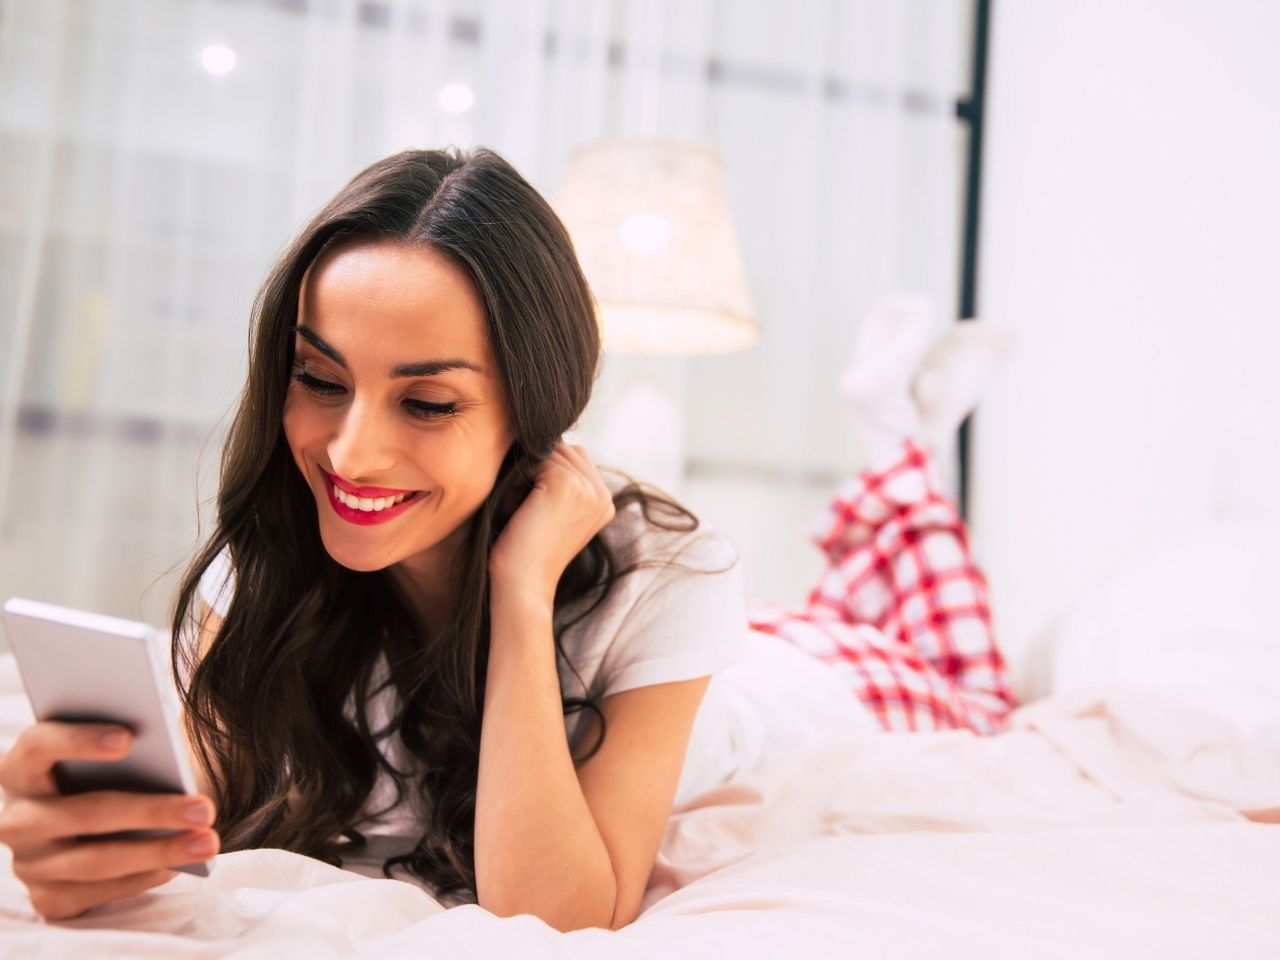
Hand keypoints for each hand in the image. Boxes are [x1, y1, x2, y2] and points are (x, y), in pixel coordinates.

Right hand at [0, 721, 219, 919]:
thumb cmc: (113, 773)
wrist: (95, 824)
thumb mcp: (117, 755)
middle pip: (84, 812)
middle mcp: (16, 817)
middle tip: (204, 808)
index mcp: (21, 767)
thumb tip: (169, 754)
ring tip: (207, 842)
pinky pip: (97, 893)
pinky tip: (175, 867)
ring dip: (159, 851)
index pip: (39, 745)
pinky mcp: (46, 897)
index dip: (80, 741)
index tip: (129, 739)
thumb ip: (132, 747)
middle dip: (151, 811)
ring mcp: (28, 862)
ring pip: (96, 861)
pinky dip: (140, 879)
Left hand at [489, 440, 615, 603]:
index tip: (532, 507)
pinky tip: (515, 508)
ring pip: (551, 452)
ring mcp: (587, 488)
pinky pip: (536, 458)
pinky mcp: (566, 484)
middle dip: (537, 469)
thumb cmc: (528, 553)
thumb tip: (545, 443)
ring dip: (526, 473)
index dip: (547, 471)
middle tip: (522, 507)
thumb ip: (563, 484)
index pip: (576, 458)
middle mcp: (603, 494)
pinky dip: (518, 479)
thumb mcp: (555, 516)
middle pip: (566, 450)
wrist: (523, 584)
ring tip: (518, 508)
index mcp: (605, 502)